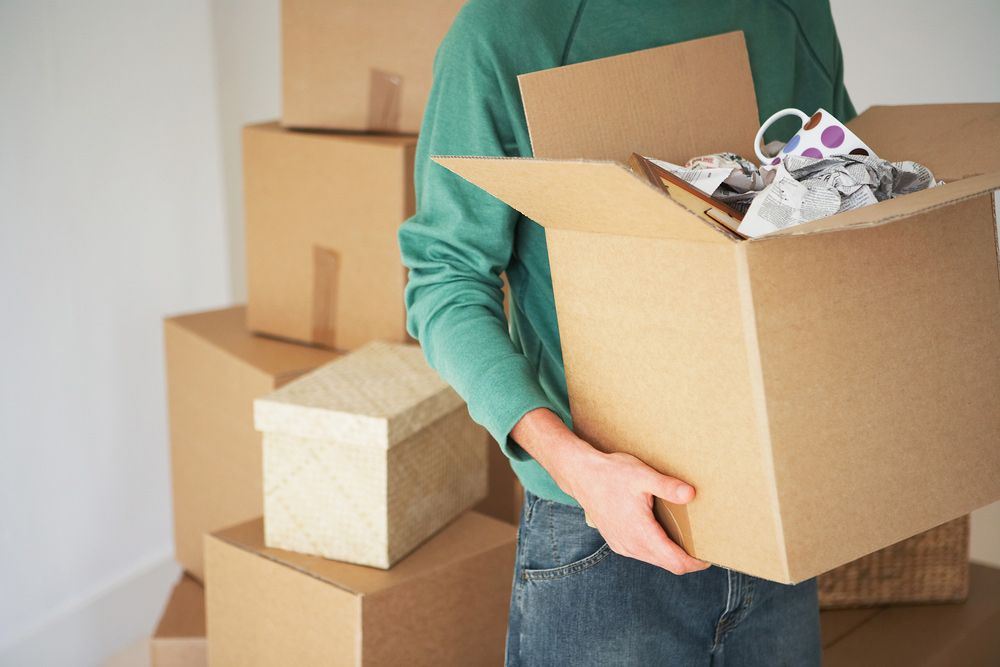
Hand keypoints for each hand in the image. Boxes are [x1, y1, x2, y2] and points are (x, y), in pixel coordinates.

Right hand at [511, 408, 709, 574]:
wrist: (580, 475)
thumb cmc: (611, 474)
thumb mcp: (642, 476)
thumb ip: (668, 487)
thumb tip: (691, 494)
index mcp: (640, 534)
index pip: (675, 562)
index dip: (695, 563)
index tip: (709, 556)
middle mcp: (631, 545)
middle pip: (667, 564)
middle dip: (686, 559)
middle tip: (703, 544)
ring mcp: (622, 545)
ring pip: (654, 560)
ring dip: (670, 554)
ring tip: (685, 537)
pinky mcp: (616, 541)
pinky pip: (642, 553)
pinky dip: (656, 549)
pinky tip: (661, 532)